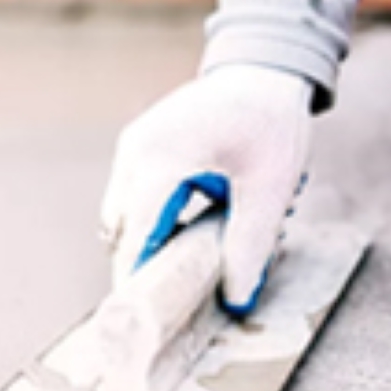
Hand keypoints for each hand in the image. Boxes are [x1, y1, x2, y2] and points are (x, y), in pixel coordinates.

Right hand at [101, 65, 312, 317]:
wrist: (261, 71)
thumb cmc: (269, 122)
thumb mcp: (270, 187)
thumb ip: (251, 246)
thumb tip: (236, 299)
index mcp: (162, 158)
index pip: (137, 236)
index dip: (137, 280)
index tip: (141, 319)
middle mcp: (135, 153)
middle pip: (120, 230)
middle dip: (141, 264)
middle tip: (172, 294)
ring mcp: (132, 148)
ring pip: (120, 215)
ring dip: (145, 241)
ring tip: (182, 259)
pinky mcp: (138, 148)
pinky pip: (130, 197)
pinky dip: (149, 221)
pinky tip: (181, 228)